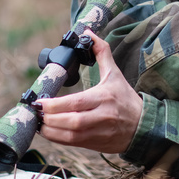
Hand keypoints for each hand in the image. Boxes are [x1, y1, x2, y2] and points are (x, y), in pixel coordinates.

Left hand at [33, 31, 142, 153]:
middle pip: (72, 121)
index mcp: (105, 97)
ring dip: (50, 130)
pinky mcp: (95, 144)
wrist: (143, 126)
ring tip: (38, 122)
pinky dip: (57, 138)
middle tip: (35, 112)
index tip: (40, 101)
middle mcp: (102, 116)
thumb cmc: (126, 98)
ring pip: (70, 135)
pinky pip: (72, 143)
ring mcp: (99, 132)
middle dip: (50, 118)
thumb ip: (102, 52)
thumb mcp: (115, 74)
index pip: (77, 102)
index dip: (56, 105)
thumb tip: (88, 33)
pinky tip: (47, 131)